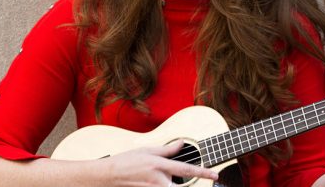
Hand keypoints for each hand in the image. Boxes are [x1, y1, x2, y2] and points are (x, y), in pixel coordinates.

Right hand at [96, 140, 218, 186]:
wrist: (109, 175)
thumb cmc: (126, 160)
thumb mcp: (147, 150)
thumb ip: (167, 149)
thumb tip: (182, 143)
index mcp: (160, 165)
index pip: (187, 169)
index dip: (203, 172)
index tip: (215, 175)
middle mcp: (159, 180)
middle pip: (181, 184)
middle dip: (184, 181)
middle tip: (170, 173)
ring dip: (170, 182)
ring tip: (152, 173)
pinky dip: (164, 184)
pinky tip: (151, 177)